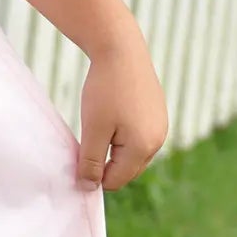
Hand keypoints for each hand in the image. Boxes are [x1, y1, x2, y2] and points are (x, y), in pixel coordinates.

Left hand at [77, 20, 168, 189]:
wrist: (121, 49)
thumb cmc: (105, 89)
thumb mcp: (93, 128)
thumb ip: (90, 161)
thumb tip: (88, 187)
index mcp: (144, 148)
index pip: (115, 180)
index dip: (92, 175)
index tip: (76, 157)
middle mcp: (158, 141)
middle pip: (126, 170)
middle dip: (104, 163)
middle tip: (84, 141)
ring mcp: (160, 126)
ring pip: (131, 154)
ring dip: (112, 149)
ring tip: (97, 125)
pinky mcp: (157, 114)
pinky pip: (137, 137)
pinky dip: (121, 135)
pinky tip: (109, 116)